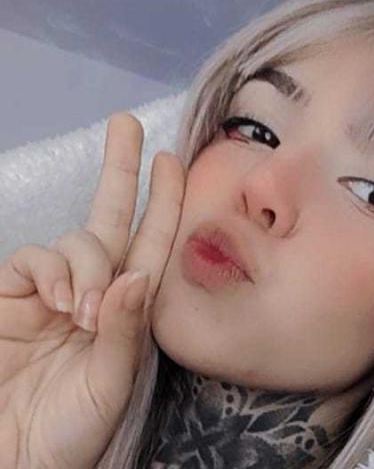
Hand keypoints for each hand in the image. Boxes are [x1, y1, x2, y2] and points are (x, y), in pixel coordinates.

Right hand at [0, 112, 184, 467]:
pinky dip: (53, 272)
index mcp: (132, 311)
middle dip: (121, 172)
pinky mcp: (15, 295)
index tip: (171, 161)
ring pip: (78, 242)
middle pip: (113, 220)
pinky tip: (60, 303)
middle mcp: (99, 292)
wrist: (15, 455)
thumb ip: (126, 329)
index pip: (153, 246)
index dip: (163, 203)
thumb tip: (137, 274)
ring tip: (83, 312)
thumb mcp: (111, 382)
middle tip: (127, 124)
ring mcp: (56, 291)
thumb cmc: (72, 429)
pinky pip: (36, 259)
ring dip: (87, 265)